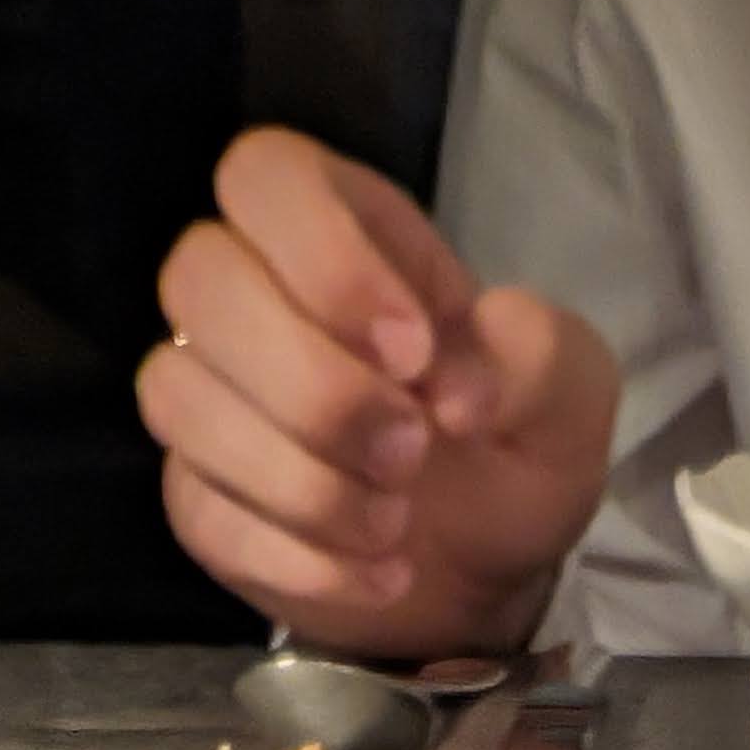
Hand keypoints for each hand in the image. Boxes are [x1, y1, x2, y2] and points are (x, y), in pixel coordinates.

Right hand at [139, 130, 618, 658]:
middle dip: (314, 384)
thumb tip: (457, 391)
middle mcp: (249, 293)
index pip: (265, 176)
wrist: (489, 570)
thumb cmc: (514, 448)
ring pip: (181, 397)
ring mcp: (210, 396)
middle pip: (200, 280)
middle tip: (412, 449)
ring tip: (397, 521)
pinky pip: (206, 515)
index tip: (413, 351)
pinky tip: (381, 573)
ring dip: (303, 479)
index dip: (325, 257)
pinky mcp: (201, 499)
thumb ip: (538, 356)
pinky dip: (303, 560)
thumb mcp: (567, 392)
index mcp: (337, 227)